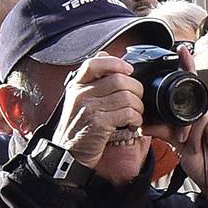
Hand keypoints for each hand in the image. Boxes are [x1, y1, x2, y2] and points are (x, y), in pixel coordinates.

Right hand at [57, 52, 150, 184]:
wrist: (68, 152)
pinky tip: (133, 123)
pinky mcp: (98, 123)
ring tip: (136, 113)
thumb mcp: (78, 97)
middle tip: (137, 98)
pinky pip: (127, 113)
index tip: (128, 70)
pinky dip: (136, 118)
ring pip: (126, 97)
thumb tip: (106, 56)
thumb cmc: (78, 125)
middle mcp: (81, 94)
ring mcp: (89, 108)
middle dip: (135, 89)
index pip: (95, 63)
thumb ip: (91, 77)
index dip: (116, 63)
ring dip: (138, 106)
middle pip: (119, 80)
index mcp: (77, 84)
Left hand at [172, 103, 207, 196]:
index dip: (175, 117)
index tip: (170, 132)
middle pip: (194, 109)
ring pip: (204, 114)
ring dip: (196, 132)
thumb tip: (145, 125)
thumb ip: (164, 133)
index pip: (185, 107)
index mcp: (197, 118)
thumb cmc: (201, 164)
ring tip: (196, 147)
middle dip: (184, 126)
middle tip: (182, 140)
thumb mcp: (178, 146)